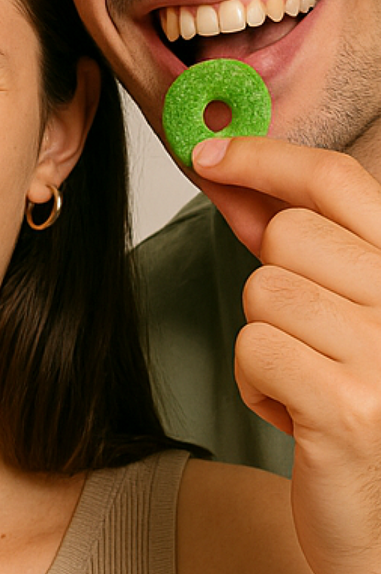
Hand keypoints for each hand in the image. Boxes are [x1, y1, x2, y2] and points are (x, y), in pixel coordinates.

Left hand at [193, 135, 380, 573]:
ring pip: (263, 292)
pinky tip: (298, 419)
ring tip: (309, 385)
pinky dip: (259, 386)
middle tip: (308, 341)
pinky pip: (255, 350)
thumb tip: (232, 176)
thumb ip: (297, 247)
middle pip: (288, 236)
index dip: (266, 157)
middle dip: (273, 281)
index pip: (341, 182)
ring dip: (266, 342)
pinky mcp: (351, 409)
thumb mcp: (341, 318)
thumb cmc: (364, 418)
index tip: (209, 153)